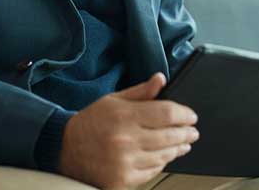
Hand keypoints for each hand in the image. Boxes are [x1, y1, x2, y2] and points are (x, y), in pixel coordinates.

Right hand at [57, 73, 198, 189]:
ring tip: (182, 144)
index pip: (166, 113)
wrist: (67, 149)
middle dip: (187, 133)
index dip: (184, 114)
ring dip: (178, 149)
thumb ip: (140, 92)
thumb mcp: (113, 100)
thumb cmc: (91, 123)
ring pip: (165, 155)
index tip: (191, 116)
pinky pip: (153, 171)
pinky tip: (164, 156)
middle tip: (192, 131)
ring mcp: (125, 162)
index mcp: (124, 116)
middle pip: (170, 135)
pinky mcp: (124, 180)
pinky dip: (162, 163)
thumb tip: (160, 79)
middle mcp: (126, 139)